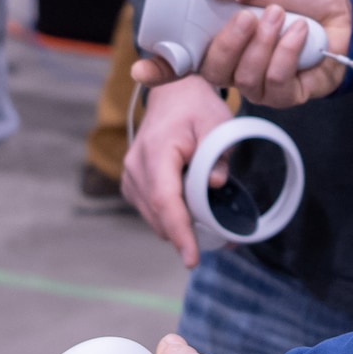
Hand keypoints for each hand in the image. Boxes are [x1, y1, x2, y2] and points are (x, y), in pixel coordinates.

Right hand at [122, 74, 241, 267]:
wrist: (172, 94)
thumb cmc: (197, 108)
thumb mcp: (217, 125)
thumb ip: (217, 155)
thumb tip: (216, 185)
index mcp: (157, 151)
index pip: (165, 200)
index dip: (179, 232)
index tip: (192, 259)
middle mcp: (136, 166)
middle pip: (158, 214)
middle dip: (185, 234)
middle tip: (223, 240)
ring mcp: (130, 175)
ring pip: (152, 216)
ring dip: (177, 226)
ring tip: (210, 224)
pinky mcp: (132, 182)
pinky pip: (150, 209)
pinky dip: (169, 216)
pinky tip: (190, 209)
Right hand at [131, 0, 352, 109]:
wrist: (343, 9)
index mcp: (217, 39)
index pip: (180, 62)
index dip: (159, 70)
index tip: (141, 71)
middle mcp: (233, 67)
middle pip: (212, 71)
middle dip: (230, 43)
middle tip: (251, 15)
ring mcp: (259, 84)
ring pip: (245, 79)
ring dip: (264, 44)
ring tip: (281, 16)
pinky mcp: (287, 95)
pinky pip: (276, 85)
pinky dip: (286, 55)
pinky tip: (300, 34)